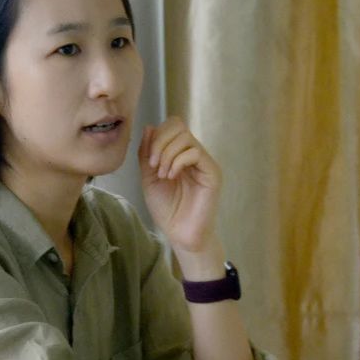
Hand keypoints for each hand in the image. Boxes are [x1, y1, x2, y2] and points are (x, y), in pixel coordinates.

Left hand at [139, 118, 220, 253]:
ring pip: (186, 137)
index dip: (156, 136)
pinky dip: (178, 162)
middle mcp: (194, 154)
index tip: (148, 161)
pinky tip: (171, 177)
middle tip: (153, 165)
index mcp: (180, 154)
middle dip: (159, 142)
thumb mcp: (148, 177)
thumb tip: (149, 127)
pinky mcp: (212, 173)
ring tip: (162, 175)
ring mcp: (204, 162)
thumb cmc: (167, 209)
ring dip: (167, 154)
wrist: (180, 234)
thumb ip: (147, 153)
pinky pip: (195, 152)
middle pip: (178, 125)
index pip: (171, 126)